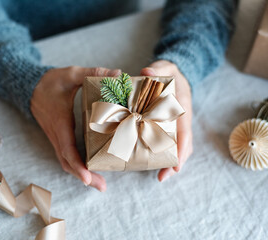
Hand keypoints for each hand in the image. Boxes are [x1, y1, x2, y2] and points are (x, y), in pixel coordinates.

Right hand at [31, 66, 120, 191]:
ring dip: (81, 174)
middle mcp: (57, 134)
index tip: (88, 178)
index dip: (77, 165)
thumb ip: (92, 73)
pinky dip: (77, 166)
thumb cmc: (50, 82)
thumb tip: (117, 74)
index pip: (67, 149)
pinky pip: (66, 156)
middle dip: (84, 177)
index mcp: (60, 122)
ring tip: (99, 184)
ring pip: (66, 161)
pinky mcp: (59, 137)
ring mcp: (57, 138)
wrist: (30, 88)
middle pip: (67, 162)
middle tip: (101, 187)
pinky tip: (90, 169)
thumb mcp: (70, 73)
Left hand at [141, 60, 192, 181]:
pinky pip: (167, 143)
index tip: (177, 164)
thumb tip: (147, 72)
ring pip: (177, 147)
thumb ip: (158, 69)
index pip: (184, 131)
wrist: (175, 75)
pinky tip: (152, 163)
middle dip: (176, 162)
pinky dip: (163, 154)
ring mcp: (175, 125)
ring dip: (170, 162)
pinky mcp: (167, 127)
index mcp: (182, 108)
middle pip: (183, 145)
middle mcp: (181, 120)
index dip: (181, 149)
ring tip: (160, 176)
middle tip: (163, 177)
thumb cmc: (170, 72)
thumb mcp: (165, 67)